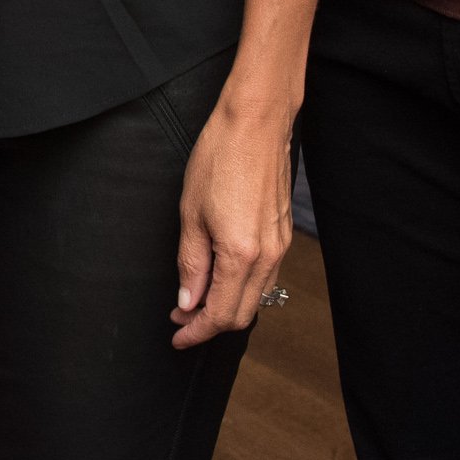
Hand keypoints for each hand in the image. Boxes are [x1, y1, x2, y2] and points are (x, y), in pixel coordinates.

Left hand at [171, 100, 293, 347]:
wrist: (255, 123)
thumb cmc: (219, 158)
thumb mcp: (191, 213)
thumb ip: (191, 264)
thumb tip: (187, 302)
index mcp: (241, 255)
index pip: (219, 315)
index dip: (196, 332)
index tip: (177, 337)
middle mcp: (267, 257)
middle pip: (241, 314)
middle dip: (209, 323)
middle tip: (180, 316)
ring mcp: (279, 245)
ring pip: (255, 296)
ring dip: (226, 305)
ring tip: (195, 296)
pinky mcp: (283, 233)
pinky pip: (265, 275)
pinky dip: (242, 286)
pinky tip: (220, 275)